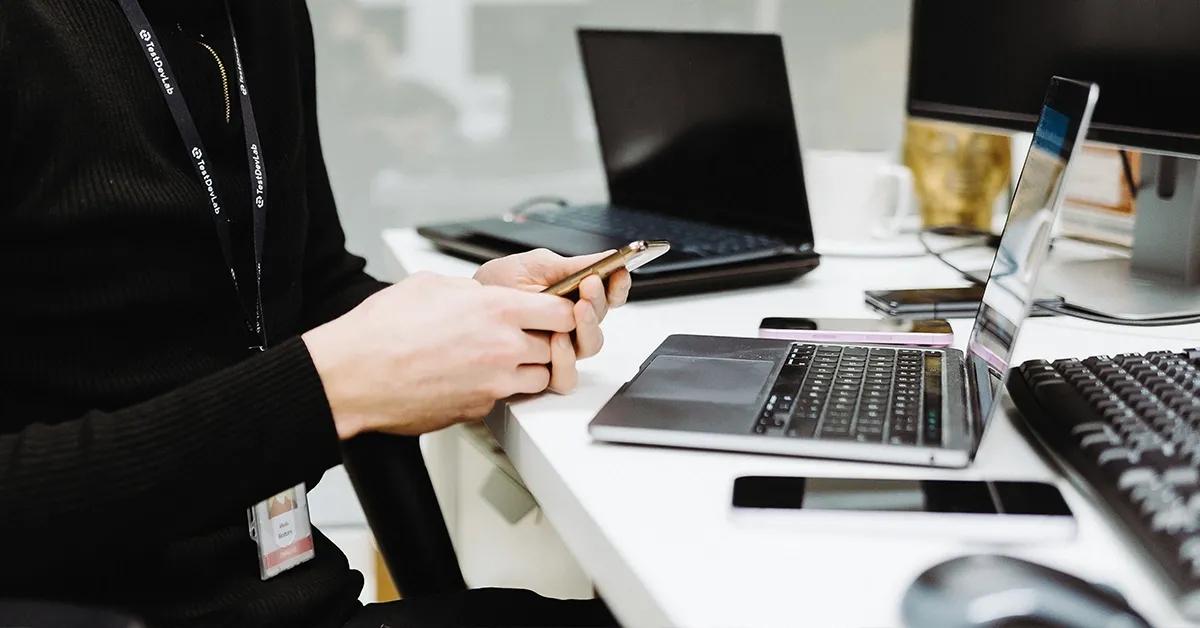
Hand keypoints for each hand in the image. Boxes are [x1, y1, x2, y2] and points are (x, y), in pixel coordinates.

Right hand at [302, 272, 575, 439]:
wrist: (354, 375)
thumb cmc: (382, 330)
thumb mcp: (432, 286)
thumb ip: (473, 291)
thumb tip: (486, 294)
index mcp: (497, 310)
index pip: (563, 313)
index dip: (562, 311)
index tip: (554, 311)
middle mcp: (503, 348)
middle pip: (557, 348)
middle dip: (547, 340)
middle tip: (526, 334)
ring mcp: (494, 383)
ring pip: (539, 377)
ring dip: (528, 367)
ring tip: (500, 357)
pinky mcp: (479, 408)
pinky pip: (505, 397)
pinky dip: (498, 388)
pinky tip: (472, 376)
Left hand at [475, 249, 631, 390]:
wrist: (466, 308)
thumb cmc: (496, 286)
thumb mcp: (535, 266)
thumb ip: (573, 265)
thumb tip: (610, 256)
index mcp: (573, 298)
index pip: (608, 296)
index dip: (618, 286)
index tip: (619, 272)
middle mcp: (571, 325)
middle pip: (602, 320)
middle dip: (599, 301)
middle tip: (590, 285)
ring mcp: (559, 349)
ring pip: (590, 347)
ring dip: (588, 326)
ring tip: (576, 310)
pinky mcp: (544, 372)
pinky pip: (566, 375)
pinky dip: (566, 359)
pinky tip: (557, 339)